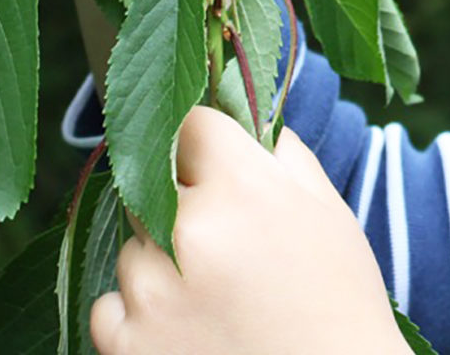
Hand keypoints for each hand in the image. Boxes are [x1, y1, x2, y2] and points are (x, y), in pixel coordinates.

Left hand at [90, 108, 411, 354]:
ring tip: (213, 299)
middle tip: (224, 246)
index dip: (204, 144)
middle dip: (181, 205)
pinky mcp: (124, 344)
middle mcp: (187, 231)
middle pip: (151, 184)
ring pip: (132, 248)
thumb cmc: (340, 306)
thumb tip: (249, 116)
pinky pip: (109, 306)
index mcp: (244, 188)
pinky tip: (186, 331)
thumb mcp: (329, 215)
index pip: (190, 124)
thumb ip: (283, 156)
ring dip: (161, 264)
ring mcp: (150, 292)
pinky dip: (137, 316)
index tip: (213, 164)